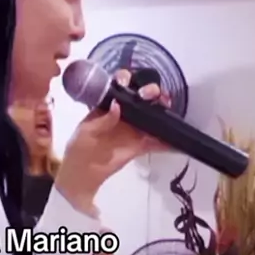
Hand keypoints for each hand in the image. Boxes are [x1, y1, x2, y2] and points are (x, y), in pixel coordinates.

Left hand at [55, 69, 169, 214]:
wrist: (83, 174)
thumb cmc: (80, 148)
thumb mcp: (86, 131)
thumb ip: (103, 120)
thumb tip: (116, 105)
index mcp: (107, 106)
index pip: (119, 88)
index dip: (126, 80)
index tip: (129, 81)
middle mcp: (123, 115)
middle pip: (141, 99)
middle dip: (150, 91)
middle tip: (152, 94)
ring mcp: (133, 130)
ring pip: (151, 116)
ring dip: (161, 109)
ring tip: (166, 105)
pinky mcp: (139, 146)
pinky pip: (155, 142)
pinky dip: (167, 141)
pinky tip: (175, 137)